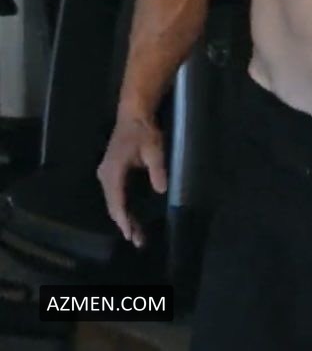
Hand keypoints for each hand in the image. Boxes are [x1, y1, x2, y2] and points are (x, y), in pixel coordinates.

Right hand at [96, 116, 167, 247]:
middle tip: (137, 241)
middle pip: (113, 205)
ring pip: (114, 201)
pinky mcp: (111, 172)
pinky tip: (132, 217)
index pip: (117, 201)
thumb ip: (157, 169)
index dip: (124, 219)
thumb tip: (161, 190)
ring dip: (124, 217)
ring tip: (136, 234)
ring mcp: (106, 173)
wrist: (133, 114)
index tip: (130, 234)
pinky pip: (116, 195)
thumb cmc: (143, 130)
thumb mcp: (153, 148)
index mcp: (113, 171)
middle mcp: (105, 175)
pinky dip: (123, 207)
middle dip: (124, 223)